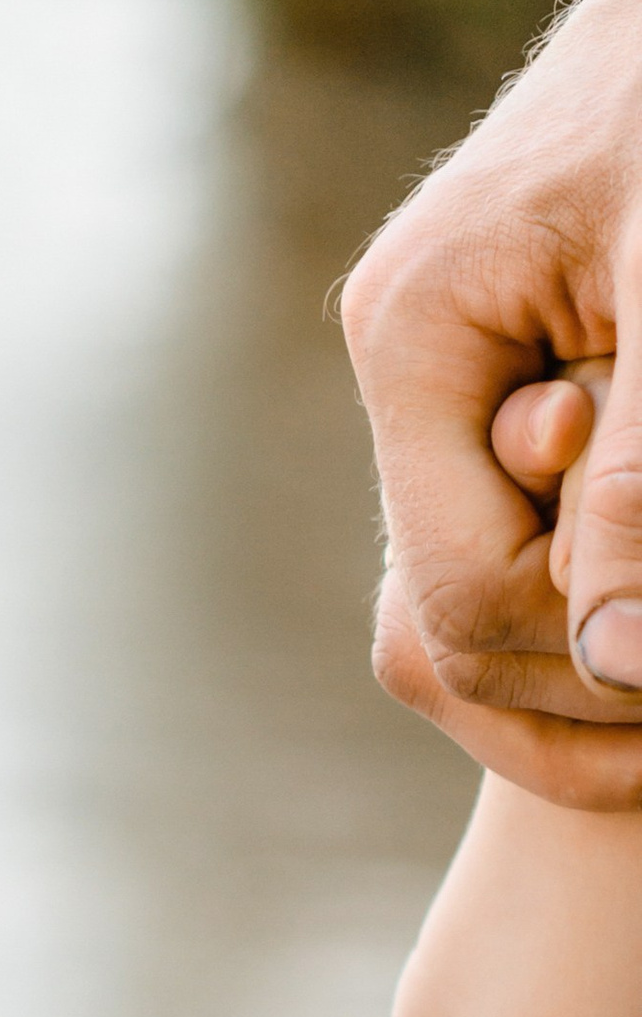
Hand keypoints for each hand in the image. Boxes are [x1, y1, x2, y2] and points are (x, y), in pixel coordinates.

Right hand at [345, 0, 641, 806]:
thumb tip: (616, 661)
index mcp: (414, 338)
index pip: (464, 598)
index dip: (585, 663)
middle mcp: (402, 362)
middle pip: (451, 627)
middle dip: (581, 678)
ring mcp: (440, 373)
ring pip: (467, 606)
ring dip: (576, 655)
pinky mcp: (495, 371)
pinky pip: (508, 539)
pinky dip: (588, 586)